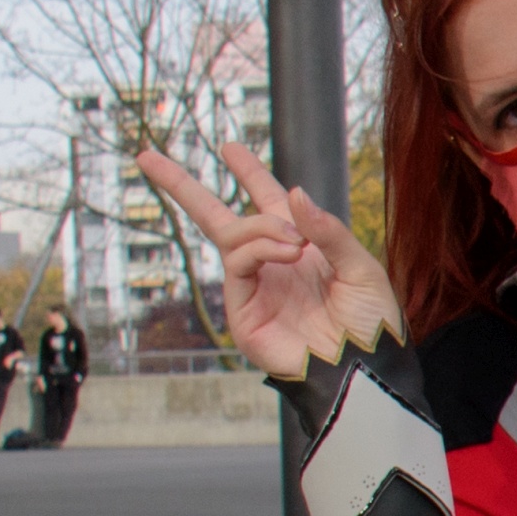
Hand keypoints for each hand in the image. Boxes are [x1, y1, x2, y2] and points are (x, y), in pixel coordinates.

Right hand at [133, 137, 399, 380]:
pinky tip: (289, 251)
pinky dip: (259, 248)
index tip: (230, 148)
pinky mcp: (242, 310)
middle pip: (218, 217)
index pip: (269, 203)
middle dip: (182, 186)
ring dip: (262, 229)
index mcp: (302, 248)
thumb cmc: (370, 323)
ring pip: (232, 235)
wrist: (365, 367)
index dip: (250, 174)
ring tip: (295, 244)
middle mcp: (272, 264)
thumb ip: (328, 231)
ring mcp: (253, 287)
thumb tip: (293, 193)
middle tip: (146, 156)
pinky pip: (237, 263)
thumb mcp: (361, 267)